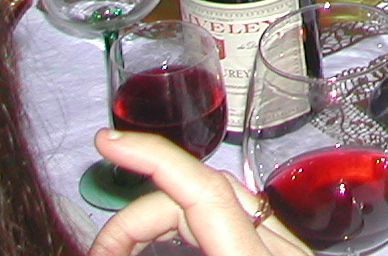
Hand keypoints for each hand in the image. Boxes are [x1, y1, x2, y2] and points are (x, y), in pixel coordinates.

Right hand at [87, 130, 310, 255]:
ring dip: (164, 217)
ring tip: (120, 247)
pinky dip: (194, 225)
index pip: (201, 188)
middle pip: (200, 195)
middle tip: (99, 252)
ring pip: (219, 203)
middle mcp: (279, 245)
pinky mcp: (285, 254)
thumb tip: (108, 251)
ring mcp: (288, 248)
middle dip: (138, 218)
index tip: (105, 142)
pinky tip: (165, 244)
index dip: (152, 156)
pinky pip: (235, 220)